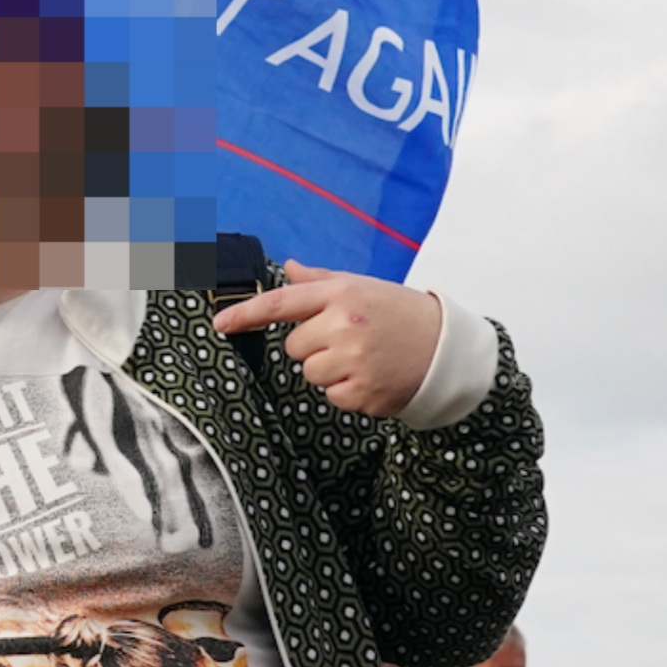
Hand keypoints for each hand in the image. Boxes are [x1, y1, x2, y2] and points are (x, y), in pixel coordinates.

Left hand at [211, 261, 440, 418]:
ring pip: (311, 374)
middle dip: (314, 346)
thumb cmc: (400, 312)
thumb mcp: (362, 287)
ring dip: (330, 371)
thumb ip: (321, 281)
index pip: (280, 303)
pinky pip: (333, 397)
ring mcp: (354, 361)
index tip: (218, 324)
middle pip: (294, 347)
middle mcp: (344, 326)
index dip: (244, 314)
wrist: (448, 349)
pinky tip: (372, 376)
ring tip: (363, 358)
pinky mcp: (364, 393)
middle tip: (349, 339)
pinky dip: (348, 392)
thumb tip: (289, 268)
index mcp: (340, 295)